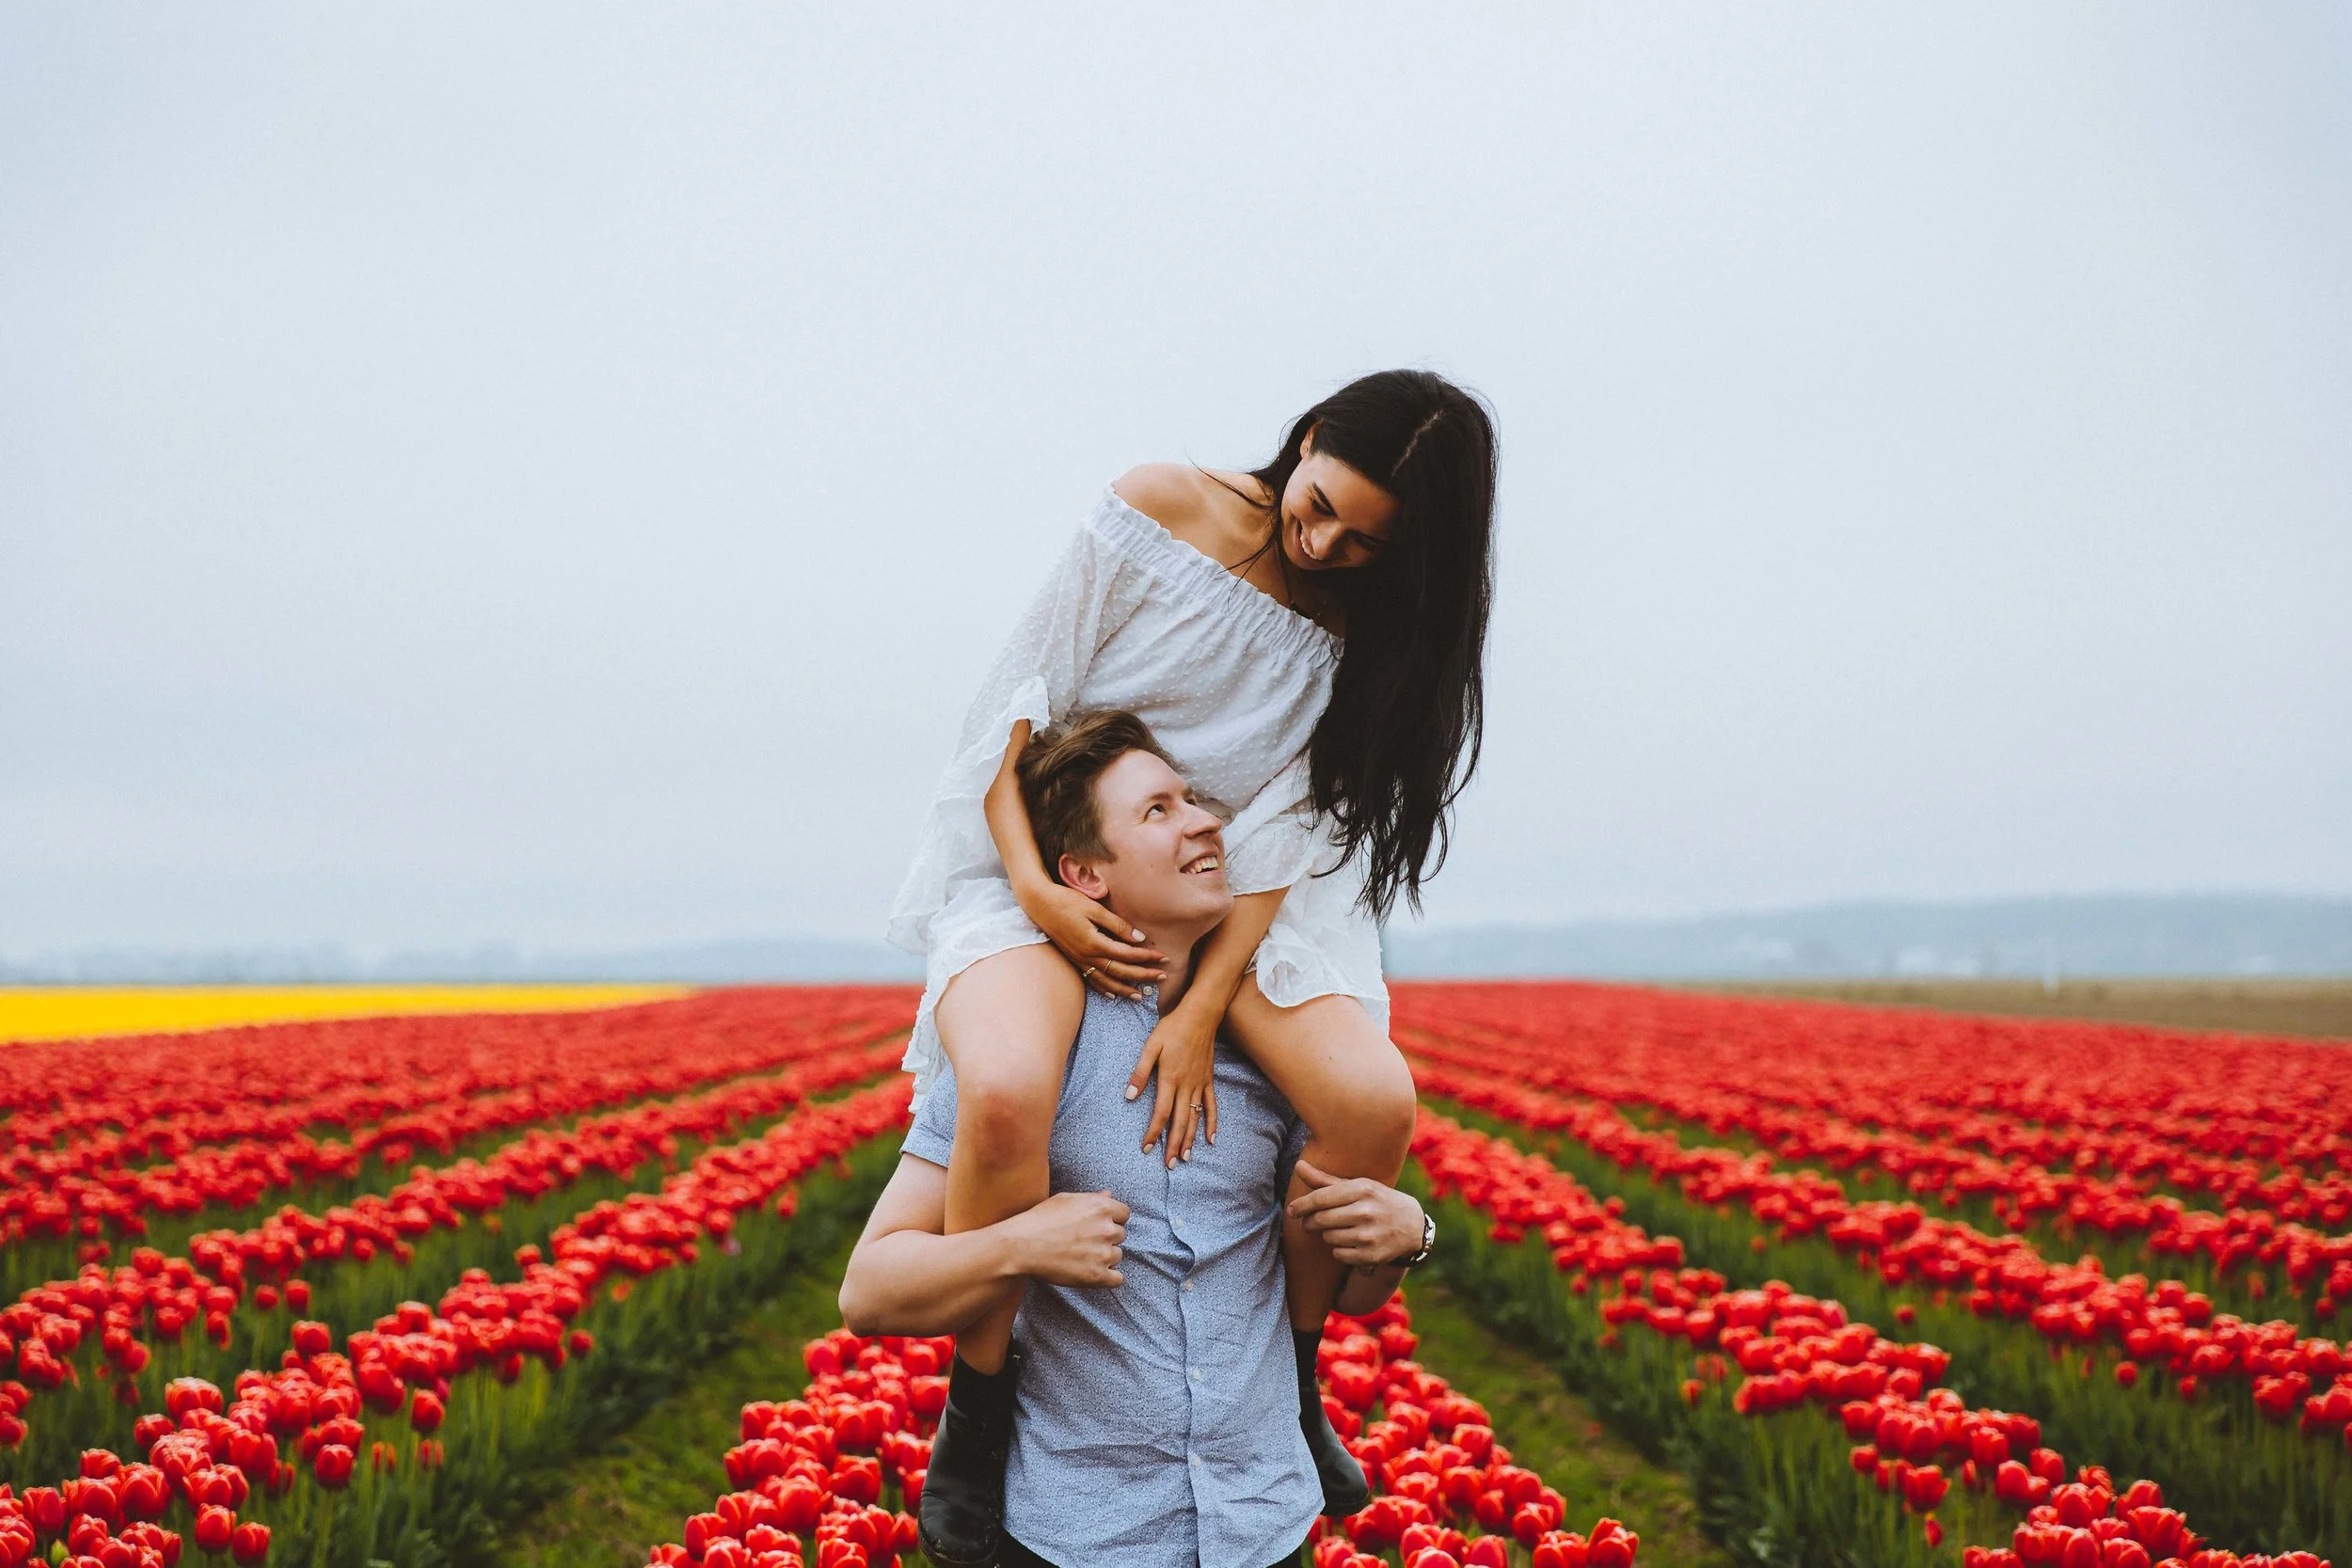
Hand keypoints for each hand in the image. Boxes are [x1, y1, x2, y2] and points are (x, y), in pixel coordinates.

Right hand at [1002, 1190, 1128, 1286]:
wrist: (1020, 1245)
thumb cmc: (1040, 1220)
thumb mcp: (1066, 1200)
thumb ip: (1092, 1199)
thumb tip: (1109, 1195)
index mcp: (1101, 1207)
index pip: (1124, 1214)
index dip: (1111, 1220)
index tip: (1097, 1226)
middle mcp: (1107, 1229)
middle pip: (1120, 1235)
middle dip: (1105, 1238)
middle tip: (1083, 1242)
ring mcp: (1103, 1253)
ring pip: (1117, 1256)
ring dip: (1104, 1257)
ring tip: (1081, 1256)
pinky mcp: (1097, 1275)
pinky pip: (1117, 1279)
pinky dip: (1107, 1277)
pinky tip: (1092, 1272)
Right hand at [1018, 878, 1164, 999]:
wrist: (1039, 904)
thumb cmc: (1067, 901)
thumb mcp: (1094, 908)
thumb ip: (1117, 925)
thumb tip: (1139, 938)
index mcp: (1095, 943)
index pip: (1128, 954)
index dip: (1147, 957)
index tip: (1163, 958)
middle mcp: (1088, 956)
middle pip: (1121, 971)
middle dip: (1143, 976)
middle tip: (1162, 978)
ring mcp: (1079, 960)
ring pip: (1106, 981)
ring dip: (1124, 989)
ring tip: (1140, 996)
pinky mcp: (1074, 959)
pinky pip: (1091, 979)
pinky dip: (1103, 988)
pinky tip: (1111, 994)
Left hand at [1127, 1005, 1216, 1165]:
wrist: (1200, 1015)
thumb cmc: (1172, 1028)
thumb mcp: (1151, 1046)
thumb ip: (1140, 1072)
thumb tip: (1129, 1096)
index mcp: (1170, 1079)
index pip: (1161, 1113)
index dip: (1153, 1132)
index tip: (1146, 1148)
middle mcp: (1187, 1086)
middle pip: (1180, 1122)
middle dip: (1174, 1145)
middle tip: (1169, 1164)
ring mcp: (1200, 1084)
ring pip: (1195, 1118)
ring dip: (1190, 1140)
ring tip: (1185, 1158)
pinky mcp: (1208, 1080)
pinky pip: (1212, 1106)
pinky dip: (1212, 1123)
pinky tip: (1211, 1139)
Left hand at [1288, 1160, 1424, 1267]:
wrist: (1412, 1225)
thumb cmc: (1378, 1200)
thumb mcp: (1357, 1185)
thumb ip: (1325, 1180)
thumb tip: (1298, 1166)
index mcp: (1362, 1189)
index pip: (1321, 1198)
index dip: (1301, 1206)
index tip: (1291, 1210)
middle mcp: (1366, 1211)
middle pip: (1321, 1219)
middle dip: (1309, 1222)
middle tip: (1308, 1222)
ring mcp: (1370, 1235)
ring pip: (1328, 1237)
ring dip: (1326, 1234)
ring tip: (1338, 1228)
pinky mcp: (1371, 1256)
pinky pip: (1339, 1253)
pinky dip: (1338, 1249)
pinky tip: (1350, 1241)